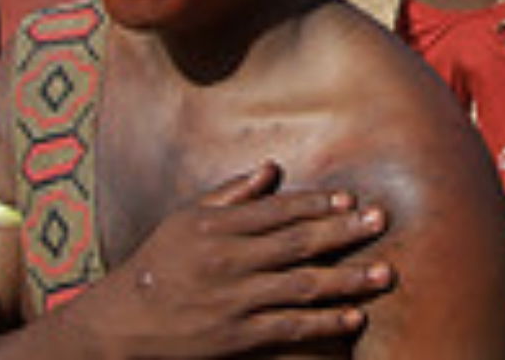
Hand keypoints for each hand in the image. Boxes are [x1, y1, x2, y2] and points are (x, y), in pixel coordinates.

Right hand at [76, 161, 392, 357]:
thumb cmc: (156, 264)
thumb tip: (272, 168)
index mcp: (218, 227)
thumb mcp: (186, 219)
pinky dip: (324, 322)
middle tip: (382, 221)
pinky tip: (353, 317)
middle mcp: (229, 260)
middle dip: (344, 232)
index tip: (351, 200)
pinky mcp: (237, 337)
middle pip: (297, 243)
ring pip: (301, 286)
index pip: (278, 210)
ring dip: (346, 279)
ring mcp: (235, 301)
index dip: (317, 204)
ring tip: (384, 273)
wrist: (120, 325)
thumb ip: (232, 193)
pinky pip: (289, 327)